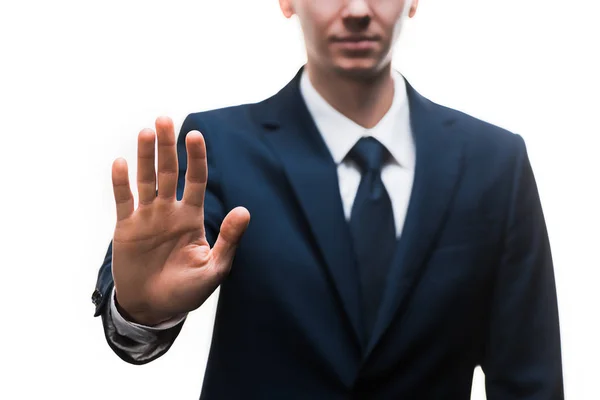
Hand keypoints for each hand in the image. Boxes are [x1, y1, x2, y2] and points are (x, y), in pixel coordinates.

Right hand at [110, 116, 249, 325]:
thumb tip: (244, 210)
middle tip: (164, 120)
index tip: (196, 135)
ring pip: (146, 180)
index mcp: (192, 216)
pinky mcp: (126, 228)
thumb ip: (229, 240)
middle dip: (167, 146)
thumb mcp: (214, 268)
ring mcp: (147, 217)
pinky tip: (120, 163)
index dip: (196, 158)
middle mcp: (169, 211)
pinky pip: (124, 200)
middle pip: (169, 172)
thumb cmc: (188, 291)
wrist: (154, 308)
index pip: (196, 180)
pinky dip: (121, 183)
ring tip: (145, 132)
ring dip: (144, 156)